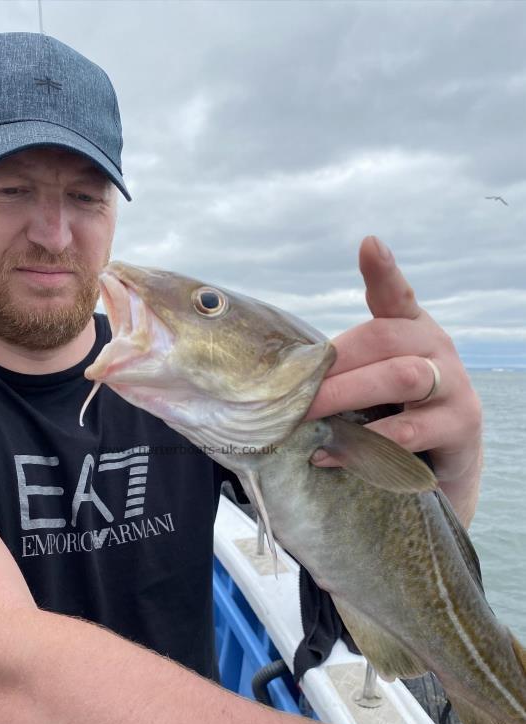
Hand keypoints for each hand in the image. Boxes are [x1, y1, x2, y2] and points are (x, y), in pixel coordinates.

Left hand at [305, 235, 482, 525]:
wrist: (443, 464)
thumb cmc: (394, 413)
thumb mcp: (371, 382)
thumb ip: (340, 369)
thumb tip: (278, 377)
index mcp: (412, 329)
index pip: (396, 296)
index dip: (383, 271)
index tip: (369, 245)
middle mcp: (437, 348)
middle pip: (384, 338)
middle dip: (333, 364)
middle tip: (290, 390)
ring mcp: (453, 384)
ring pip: (401, 377)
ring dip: (346, 394)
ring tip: (306, 414)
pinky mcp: (459, 425)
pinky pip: (408, 431)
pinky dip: (364, 443)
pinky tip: (329, 453)